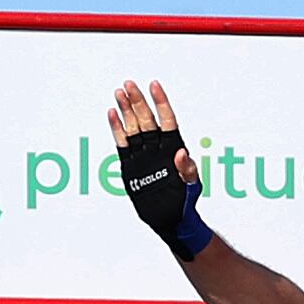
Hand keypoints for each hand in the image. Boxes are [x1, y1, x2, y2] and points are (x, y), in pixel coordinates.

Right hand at [107, 79, 215, 257]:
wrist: (169, 219)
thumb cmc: (185, 201)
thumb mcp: (191, 186)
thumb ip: (187, 169)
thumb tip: (183, 153)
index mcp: (173, 148)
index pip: (167, 120)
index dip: (161, 103)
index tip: (155, 86)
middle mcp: (157, 148)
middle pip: (146, 119)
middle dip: (138, 101)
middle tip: (129, 84)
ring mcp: (143, 154)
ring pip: (133, 127)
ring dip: (126, 110)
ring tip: (119, 92)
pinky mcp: (130, 164)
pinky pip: (122, 143)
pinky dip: (117, 129)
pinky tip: (112, 114)